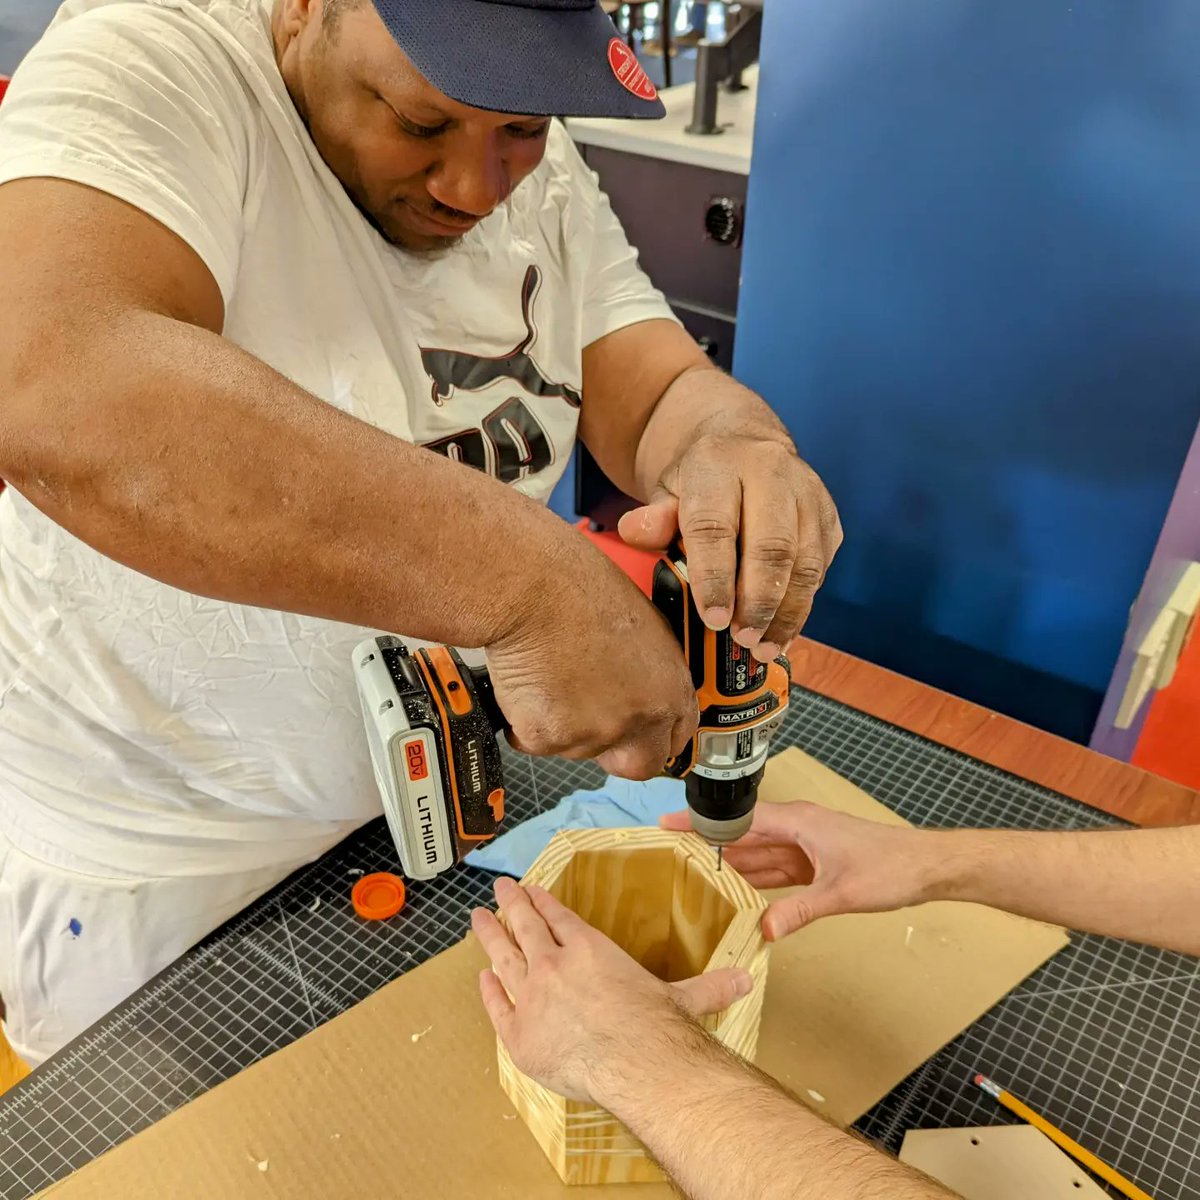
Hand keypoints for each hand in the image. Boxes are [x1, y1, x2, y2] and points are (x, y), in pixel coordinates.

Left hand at [472, 877, 751, 1102]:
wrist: (632, 1062)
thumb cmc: (655, 1027)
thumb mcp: (683, 999)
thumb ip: (709, 987)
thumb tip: (746, 980)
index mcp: (589, 949)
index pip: (560, 917)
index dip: (544, 901)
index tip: (533, 889)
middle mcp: (555, 964)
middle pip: (525, 926)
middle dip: (511, 903)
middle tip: (499, 888)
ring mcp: (532, 996)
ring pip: (503, 957)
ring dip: (489, 934)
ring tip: (477, 918)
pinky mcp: (518, 1033)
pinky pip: (497, 1005)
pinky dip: (489, 990)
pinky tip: (484, 979)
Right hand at [485, 535, 696, 779]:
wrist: (533, 588)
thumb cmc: (581, 588)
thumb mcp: (645, 626)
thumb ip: (651, 672)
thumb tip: (642, 688)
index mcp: (670, 690)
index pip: (676, 738)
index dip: (654, 736)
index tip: (638, 733)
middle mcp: (639, 718)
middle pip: (637, 765)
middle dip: (616, 752)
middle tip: (591, 717)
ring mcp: (595, 733)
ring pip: (578, 748)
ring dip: (564, 724)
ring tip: (552, 673)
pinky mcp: (549, 737)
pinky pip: (534, 740)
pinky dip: (526, 718)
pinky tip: (528, 679)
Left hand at [619, 431, 841, 661]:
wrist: (746, 440)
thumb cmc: (702, 478)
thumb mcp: (667, 489)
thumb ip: (653, 518)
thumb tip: (634, 532)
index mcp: (720, 464)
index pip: (717, 527)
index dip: (715, 578)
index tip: (714, 619)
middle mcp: (771, 473)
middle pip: (773, 547)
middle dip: (759, 602)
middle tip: (743, 639)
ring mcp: (808, 495)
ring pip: (806, 562)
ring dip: (787, 613)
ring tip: (765, 647)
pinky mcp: (829, 518)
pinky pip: (820, 568)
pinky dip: (802, 606)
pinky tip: (782, 631)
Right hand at [661, 802, 936, 939]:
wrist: (927, 868)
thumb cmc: (891, 868)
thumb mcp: (841, 893)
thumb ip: (800, 911)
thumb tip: (764, 931)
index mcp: (798, 822)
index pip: (738, 818)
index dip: (701, 821)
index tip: (667, 823)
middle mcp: (797, 828)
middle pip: (742, 834)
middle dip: (707, 841)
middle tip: (669, 853)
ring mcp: (805, 845)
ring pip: (757, 852)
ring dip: (729, 862)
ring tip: (691, 871)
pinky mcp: (814, 863)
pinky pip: (774, 868)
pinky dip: (754, 878)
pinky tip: (734, 889)